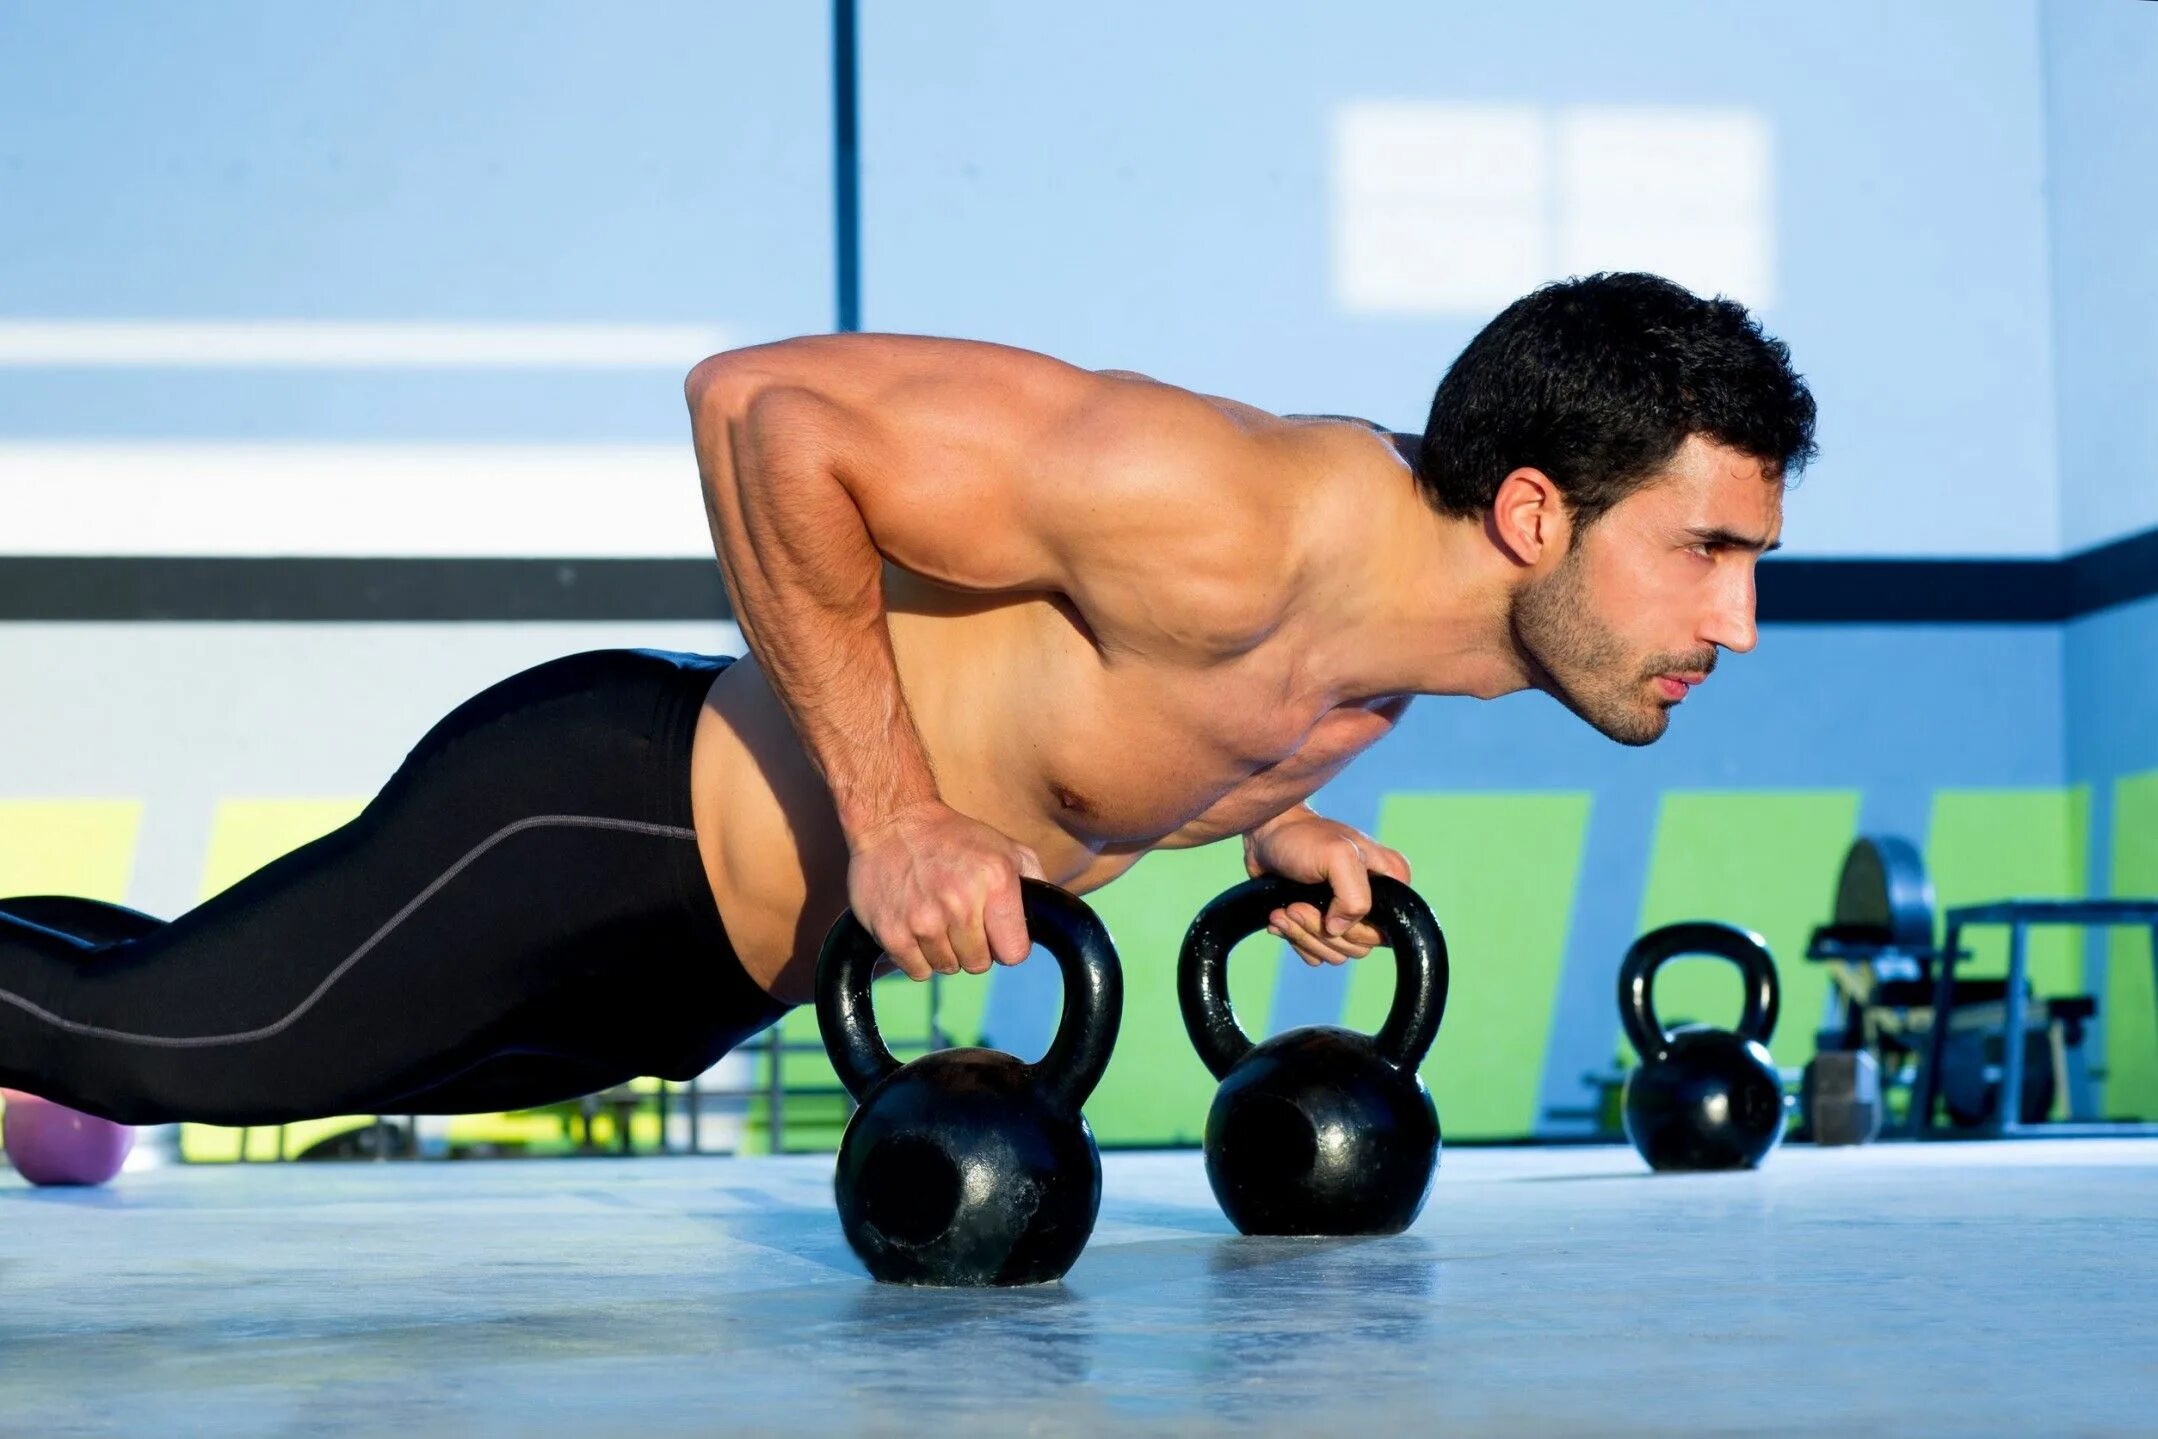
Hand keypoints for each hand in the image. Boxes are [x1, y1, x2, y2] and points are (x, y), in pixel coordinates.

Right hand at [846, 802, 1047, 980]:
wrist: (892, 822)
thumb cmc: (953, 837)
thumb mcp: (1005, 847)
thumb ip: (1034, 880)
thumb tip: (1048, 917)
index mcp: (995, 882)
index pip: (1014, 953)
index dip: (1007, 945)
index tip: (996, 932)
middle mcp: (960, 903)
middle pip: (979, 965)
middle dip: (975, 948)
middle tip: (961, 919)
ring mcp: (924, 920)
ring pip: (948, 968)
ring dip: (945, 951)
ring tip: (936, 918)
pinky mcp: (892, 932)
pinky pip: (917, 971)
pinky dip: (918, 957)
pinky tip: (916, 927)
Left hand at [1242, 810, 1411, 966]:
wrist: (1266, 834)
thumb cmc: (1303, 838)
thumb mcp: (1338, 857)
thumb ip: (1354, 897)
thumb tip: (1340, 931)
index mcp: (1390, 882)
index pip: (1385, 932)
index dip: (1353, 929)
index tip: (1324, 907)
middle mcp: (1374, 900)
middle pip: (1358, 947)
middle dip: (1320, 931)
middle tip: (1294, 907)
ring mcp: (1347, 913)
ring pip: (1335, 953)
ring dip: (1303, 936)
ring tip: (1282, 911)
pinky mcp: (1322, 922)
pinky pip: (1317, 953)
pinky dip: (1296, 939)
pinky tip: (1280, 917)